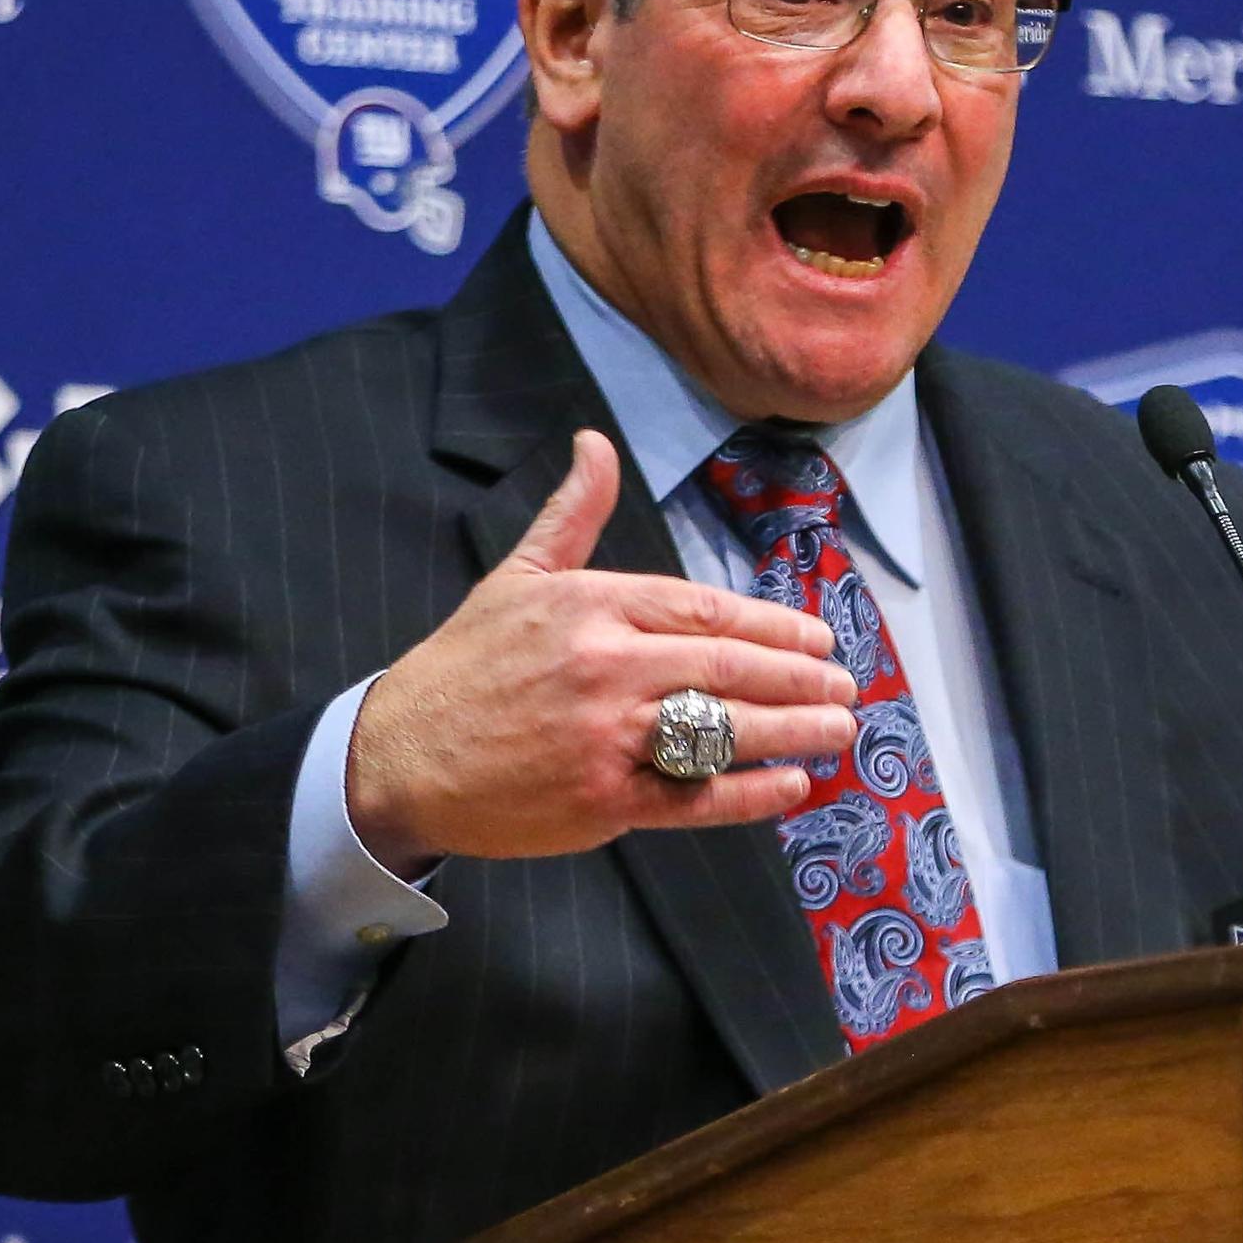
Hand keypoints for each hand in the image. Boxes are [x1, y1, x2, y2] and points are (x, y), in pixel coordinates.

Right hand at [344, 429, 855, 869]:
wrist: (398, 757)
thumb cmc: (465, 666)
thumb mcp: (516, 576)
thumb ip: (573, 514)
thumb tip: (595, 442)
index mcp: (591, 606)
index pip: (705, 608)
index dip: (773, 625)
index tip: (818, 636)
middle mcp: (605, 667)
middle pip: (728, 666)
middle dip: (799, 676)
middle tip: (844, 683)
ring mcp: (607, 737)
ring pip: (723, 729)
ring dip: (794, 729)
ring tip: (840, 728)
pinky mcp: (603, 801)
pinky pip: (695, 797)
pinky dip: (751, 793)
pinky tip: (792, 785)